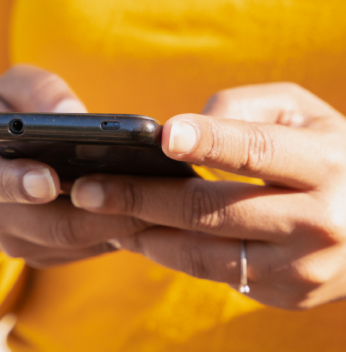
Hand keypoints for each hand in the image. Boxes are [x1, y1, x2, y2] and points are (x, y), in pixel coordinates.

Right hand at [0, 65, 148, 267]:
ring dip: (119, 225)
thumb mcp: (7, 90)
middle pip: (51, 224)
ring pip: (74, 243)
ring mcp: (17, 241)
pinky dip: (117, 232)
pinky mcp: (42, 255)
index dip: (19, 183)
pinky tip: (148, 209)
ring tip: (160, 199)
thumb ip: (37, 91)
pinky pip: (84, 250)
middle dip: (102, 210)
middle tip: (147, 192)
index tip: (48, 179)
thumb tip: (75, 113)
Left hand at [70, 83, 345, 308]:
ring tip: (97, 212)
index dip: (208, 142)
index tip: (161, 135)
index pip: (257, 151)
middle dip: (139, 198)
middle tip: (85, 187)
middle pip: (210, 211)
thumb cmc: (331, 151)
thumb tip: (179, 134)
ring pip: (202, 253)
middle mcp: (319, 222)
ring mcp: (304, 269)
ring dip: (141, 233)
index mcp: (327, 164)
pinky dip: (170, 253)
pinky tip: (137, 233)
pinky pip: (214, 273)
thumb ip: (243, 110)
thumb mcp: (303, 112)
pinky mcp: (288, 296)